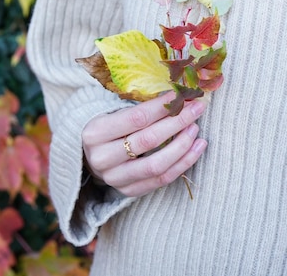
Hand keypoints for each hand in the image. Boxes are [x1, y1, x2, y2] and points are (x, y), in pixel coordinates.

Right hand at [82, 92, 207, 196]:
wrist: (90, 157)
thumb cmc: (107, 130)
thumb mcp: (112, 115)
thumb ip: (140, 109)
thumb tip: (179, 97)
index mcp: (95, 133)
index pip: (136, 118)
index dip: (162, 107)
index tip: (181, 95)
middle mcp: (102, 157)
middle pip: (148, 140)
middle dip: (177, 122)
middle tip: (196, 109)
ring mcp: (114, 178)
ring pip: (156, 165)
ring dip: (182, 146)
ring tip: (196, 130)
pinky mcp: (128, 191)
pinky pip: (161, 180)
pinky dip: (183, 164)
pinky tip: (196, 149)